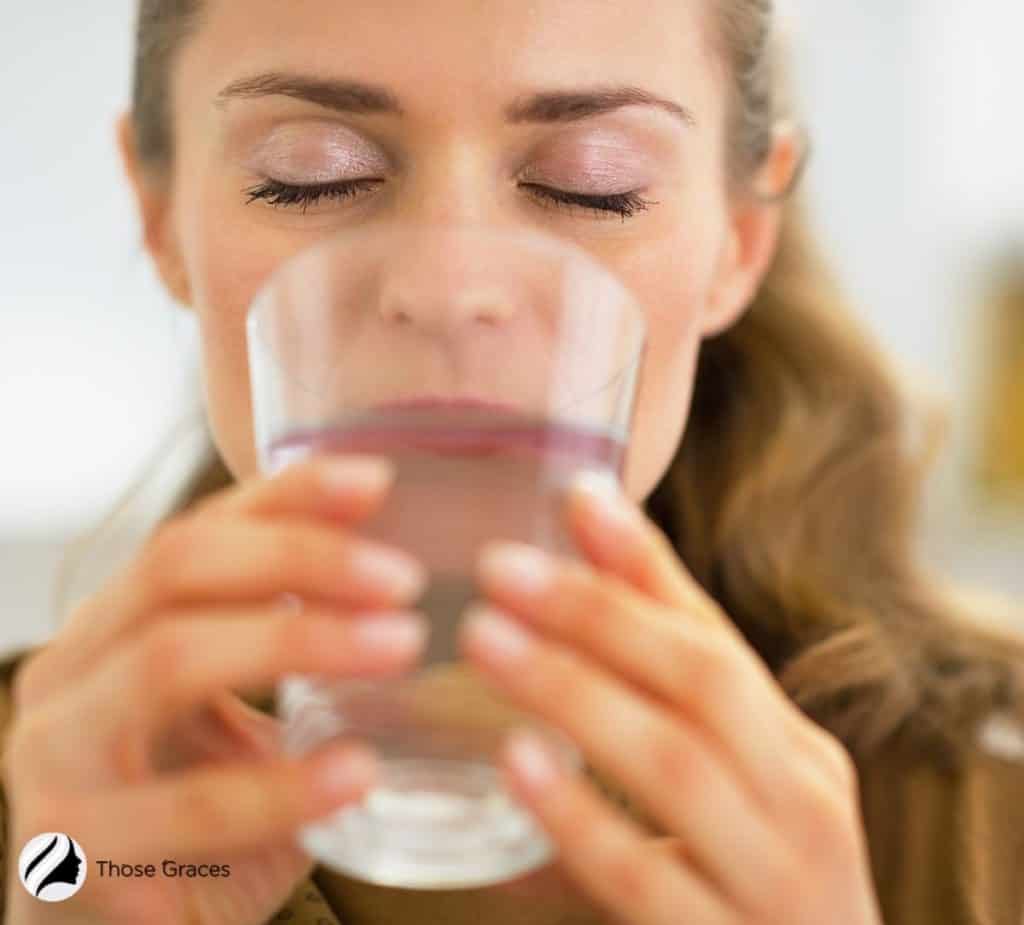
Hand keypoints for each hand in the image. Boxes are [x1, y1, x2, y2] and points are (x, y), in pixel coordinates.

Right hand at [3, 455, 427, 924]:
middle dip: (301, 558)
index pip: (197, 530)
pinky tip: (359, 773)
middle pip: (177, 569)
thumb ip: (285, 639)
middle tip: (404, 579)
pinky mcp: (72, 858)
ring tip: (403, 646)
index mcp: (110, 628)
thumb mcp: (239, 714)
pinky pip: (188, 808)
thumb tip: (389, 563)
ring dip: (300, 640)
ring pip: (170, 661)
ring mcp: (57, 763)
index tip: (378, 480)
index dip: (287, 496)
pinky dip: (282, 786)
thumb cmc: (190, 815)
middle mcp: (68, 675)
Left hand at [460, 471, 883, 924]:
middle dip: (598, 614)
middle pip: (703, 680)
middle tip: (502, 568)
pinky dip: (580, 818)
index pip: (717, 638)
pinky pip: (647, 879)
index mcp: (794, 753)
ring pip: (676, 765)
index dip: (643, 564)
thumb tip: (553, 616)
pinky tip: (518, 765)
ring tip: (486, 639)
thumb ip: (649, 715)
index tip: (575, 497)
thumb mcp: (723, 796)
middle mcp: (803, 802)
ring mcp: (779, 882)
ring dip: (576, 691)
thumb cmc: (752, 893)